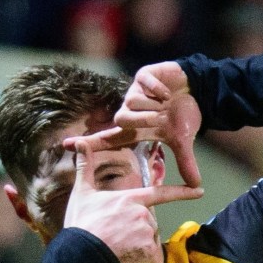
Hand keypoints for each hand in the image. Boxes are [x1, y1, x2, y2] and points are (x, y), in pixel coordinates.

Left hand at [64, 61, 202, 187]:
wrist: (197, 89)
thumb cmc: (183, 115)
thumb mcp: (183, 140)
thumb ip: (185, 162)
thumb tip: (196, 186)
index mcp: (135, 128)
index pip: (107, 138)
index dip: (88, 143)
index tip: (65, 145)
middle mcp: (130, 110)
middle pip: (121, 118)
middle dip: (145, 120)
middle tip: (161, 118)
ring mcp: (135, 92)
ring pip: (132, 101)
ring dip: (154, 105)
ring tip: (166, 103)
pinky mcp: (142, 76)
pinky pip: (145, 84)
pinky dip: (160, 90)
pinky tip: (168, 92)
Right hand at [64, 134, 202, 262]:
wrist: (80, 255)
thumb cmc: (82, 223)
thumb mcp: (82, 194)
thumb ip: (85, 168)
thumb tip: (78, 143)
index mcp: (131, 199)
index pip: (161, 193)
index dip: (182, 192)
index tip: (200, 190)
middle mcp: (143, 214)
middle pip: (148, 221)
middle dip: (135, 228)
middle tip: (114, 234)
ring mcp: (146, 233)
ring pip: (147, 239)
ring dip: (136, 244)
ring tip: (115, 246)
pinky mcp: (147, 252)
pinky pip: (147, 255)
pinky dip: (137, 258)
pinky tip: (122, 257)